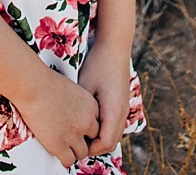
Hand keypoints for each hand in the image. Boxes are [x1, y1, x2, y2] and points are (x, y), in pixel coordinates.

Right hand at [14, 67, 100, 166]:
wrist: (34, 87)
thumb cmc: (48, 84)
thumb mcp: (73, 89)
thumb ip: (79, 103)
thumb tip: (75, 113)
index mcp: (92, 106)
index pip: (98, 124)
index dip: (88, 128)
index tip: (79, 128)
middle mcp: (87, 122)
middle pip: (93, 139)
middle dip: (83, 139)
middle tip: (72, 138)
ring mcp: (74, 135)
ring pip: (82, 152)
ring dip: (74, 150)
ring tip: (65, 146)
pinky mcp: (59, 145)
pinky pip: (69, 160)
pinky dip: (65, 159)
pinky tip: (59, 152)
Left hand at [78, 40, 132, 157]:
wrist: (114, 46)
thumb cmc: (97, 64)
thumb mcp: (84, 88)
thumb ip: (81, 112)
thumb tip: (70, 129)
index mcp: (114, 110)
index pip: (105, 143)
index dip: (89, 148)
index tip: (73, 143)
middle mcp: (123, 112)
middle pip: (111, 143)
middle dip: (93, 148)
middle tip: (75, 142)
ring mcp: (125, 108)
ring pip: (114, 135)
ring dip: (99, 139)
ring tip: (80, 133)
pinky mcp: (122, 103)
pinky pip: (115, 125)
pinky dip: (104, 130)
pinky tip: (89, 121)